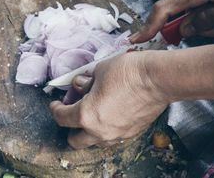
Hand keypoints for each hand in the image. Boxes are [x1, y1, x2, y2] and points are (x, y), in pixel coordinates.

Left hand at [50, 52, 168, 148]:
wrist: (158, 79)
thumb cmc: (129, 72)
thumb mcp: (98, 70)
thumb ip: (85, 81)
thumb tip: (80, 85)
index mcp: (86, 115)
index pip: (62, 118)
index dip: (55, 109)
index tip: (56, 104)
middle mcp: (100, 131)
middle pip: (75, 140)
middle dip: (71, 127)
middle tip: (73, 111)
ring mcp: (117, 135)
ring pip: (95, 141)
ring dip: (89, 130)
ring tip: (93, 111)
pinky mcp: (132, 133)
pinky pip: (113, 136)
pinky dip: (107, 127)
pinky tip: (111, 111)